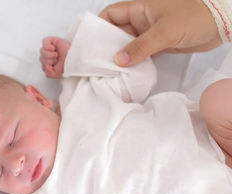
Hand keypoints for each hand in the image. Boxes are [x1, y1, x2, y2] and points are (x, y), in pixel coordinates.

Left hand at [40, 36, 70, 78]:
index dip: (47, 67)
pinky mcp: (52, 41)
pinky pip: (44, 41)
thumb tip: (45, 66)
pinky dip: (47, 46)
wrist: (74, 59)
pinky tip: (53, 49)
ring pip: (41, 51)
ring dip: (48, 55)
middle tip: (57, 60)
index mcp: (50, 63)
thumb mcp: (56, 74)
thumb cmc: (68, 66)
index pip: (43, 65)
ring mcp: (50, 48)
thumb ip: (48, 74)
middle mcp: (49, 55)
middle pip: (41, 58)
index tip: (54, 66)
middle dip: (48, 61)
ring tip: (56, 55)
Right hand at [99, 0, 221, 66]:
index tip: (89, 42)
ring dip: (120, 56)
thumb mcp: (164, 31)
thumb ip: (140, 46)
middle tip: (96, 61)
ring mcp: (148, 33)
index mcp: (139, 8)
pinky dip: (133, 62)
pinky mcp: (157, 45)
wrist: (220, 24)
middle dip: (106, 45)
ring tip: (108, 70)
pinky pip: (139, 53)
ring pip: (127, 44)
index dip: (99, 26)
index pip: (111, 14)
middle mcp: (141, 19)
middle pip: (116, 32)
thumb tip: (118, 60)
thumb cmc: (194, 17)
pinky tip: (126, 71)